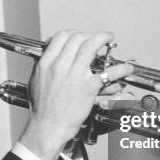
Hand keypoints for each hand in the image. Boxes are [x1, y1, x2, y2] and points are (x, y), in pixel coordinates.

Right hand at [19, 30, 133, 159]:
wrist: (47, 126)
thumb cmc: (41, 108)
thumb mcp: (35, 80)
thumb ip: (42, 65)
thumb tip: (48, 54)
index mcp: (46, 62)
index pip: (61, 36)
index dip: (73, 33)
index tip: (80, 36)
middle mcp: (60, 65)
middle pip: (78, 38)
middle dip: (89, 35)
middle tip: (96, 38)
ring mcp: (75, 75)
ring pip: (91, 46)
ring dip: (103, 38)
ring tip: (109, 39)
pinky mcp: (88, 87)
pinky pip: (108, 72)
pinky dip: (119, 68)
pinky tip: (125, 68)